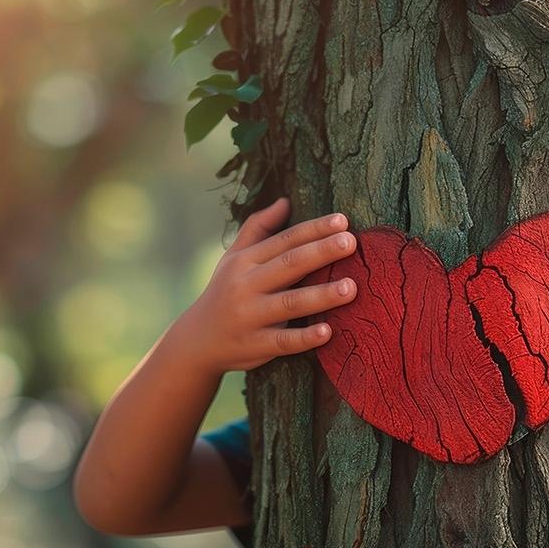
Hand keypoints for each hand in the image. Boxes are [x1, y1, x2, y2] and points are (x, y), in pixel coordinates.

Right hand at [174, 197, 358, 373]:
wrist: (197, 341)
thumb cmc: (224, 293)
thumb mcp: (233, 258)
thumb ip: (258, 229)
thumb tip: (284, 201)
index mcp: (244, 262)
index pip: (284, 241)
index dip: (313, 229)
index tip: (342, 221)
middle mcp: (245, 286)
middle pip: (289, 265)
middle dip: (321, 252)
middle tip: (350, 242)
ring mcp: (249, 317)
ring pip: (289, 304)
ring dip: (321, 295)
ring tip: (351, 287)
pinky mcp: (254, 346)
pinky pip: (282, 341)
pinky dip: (304, 338)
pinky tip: (328, 331)